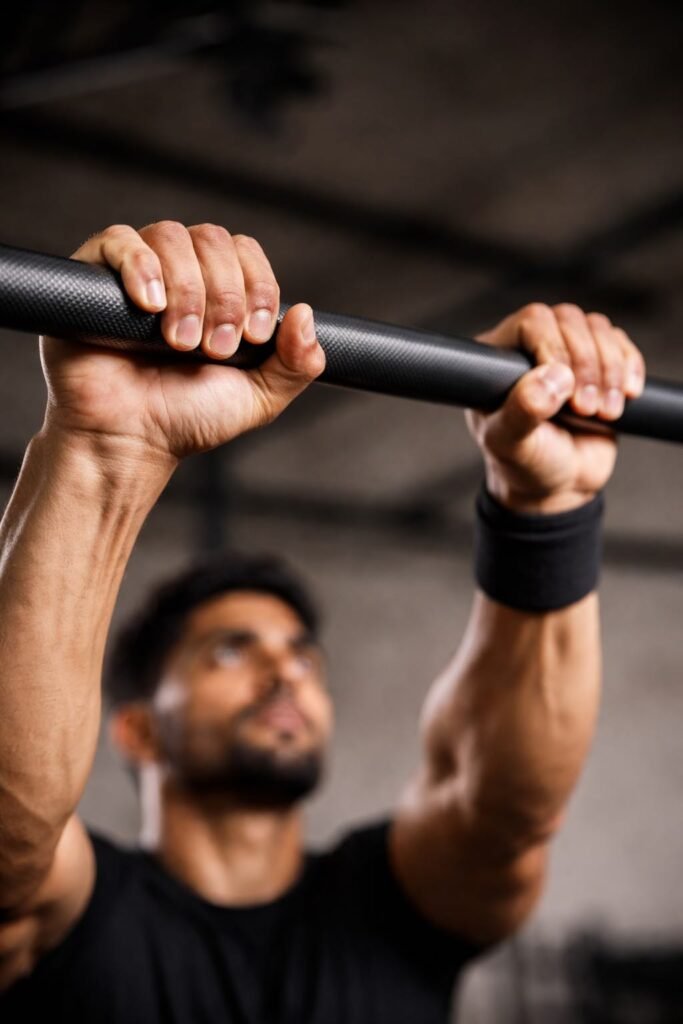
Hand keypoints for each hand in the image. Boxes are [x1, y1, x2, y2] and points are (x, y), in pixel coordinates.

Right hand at [40, 222, 324, 464]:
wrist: (130, 441)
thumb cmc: (187, 419)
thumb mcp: (259, 398)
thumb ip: (295, 364)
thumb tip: (307, 314)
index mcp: (220, 292)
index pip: (247, 253)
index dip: (257, 286)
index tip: (253, 335)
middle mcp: (181, 273)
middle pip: (213, 240)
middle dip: (224, 296)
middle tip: (215, 348)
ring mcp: (137, 272)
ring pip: (172, 237)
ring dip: (187, 290)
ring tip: (179, 343)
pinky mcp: (93, 276)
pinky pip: (119, 239)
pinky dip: (140, 266)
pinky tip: (149, 305)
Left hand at [465, 303, 645, 512]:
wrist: (560, 484)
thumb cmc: (525, 465)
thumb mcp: (513, 445)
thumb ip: (522, 411)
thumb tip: (552, 376)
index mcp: (497, 360)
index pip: (531, 322)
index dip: (555, 348)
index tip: (565, 393)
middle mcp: (529, 347)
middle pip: (569, 320)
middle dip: (586, 365)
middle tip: (585, 409)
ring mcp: (564, 351)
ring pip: (597, 328)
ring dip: (609, 370)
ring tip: (603, 413)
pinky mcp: (596, 361)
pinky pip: (619, 343)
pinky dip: (629, 367)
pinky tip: (625, 396)